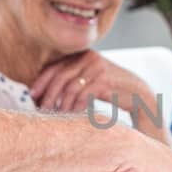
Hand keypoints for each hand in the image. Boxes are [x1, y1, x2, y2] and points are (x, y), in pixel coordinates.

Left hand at [30, 51, 153, 117]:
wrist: (138, 94)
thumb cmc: (110, 89)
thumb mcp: (89, 79)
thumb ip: (71, 79)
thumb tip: (43, 92)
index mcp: (82, 54)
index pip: (55, 66)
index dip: (41, 82)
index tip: (32, 96)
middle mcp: (89, 58)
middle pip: (60, 77)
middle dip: (48, 95)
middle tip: (41, 110)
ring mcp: (98, 69)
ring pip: (70, 88)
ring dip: (60, 104)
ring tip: (55, 115)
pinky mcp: (105, 82)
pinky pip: (83, 96)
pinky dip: (75, 108)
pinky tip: (71, 116)